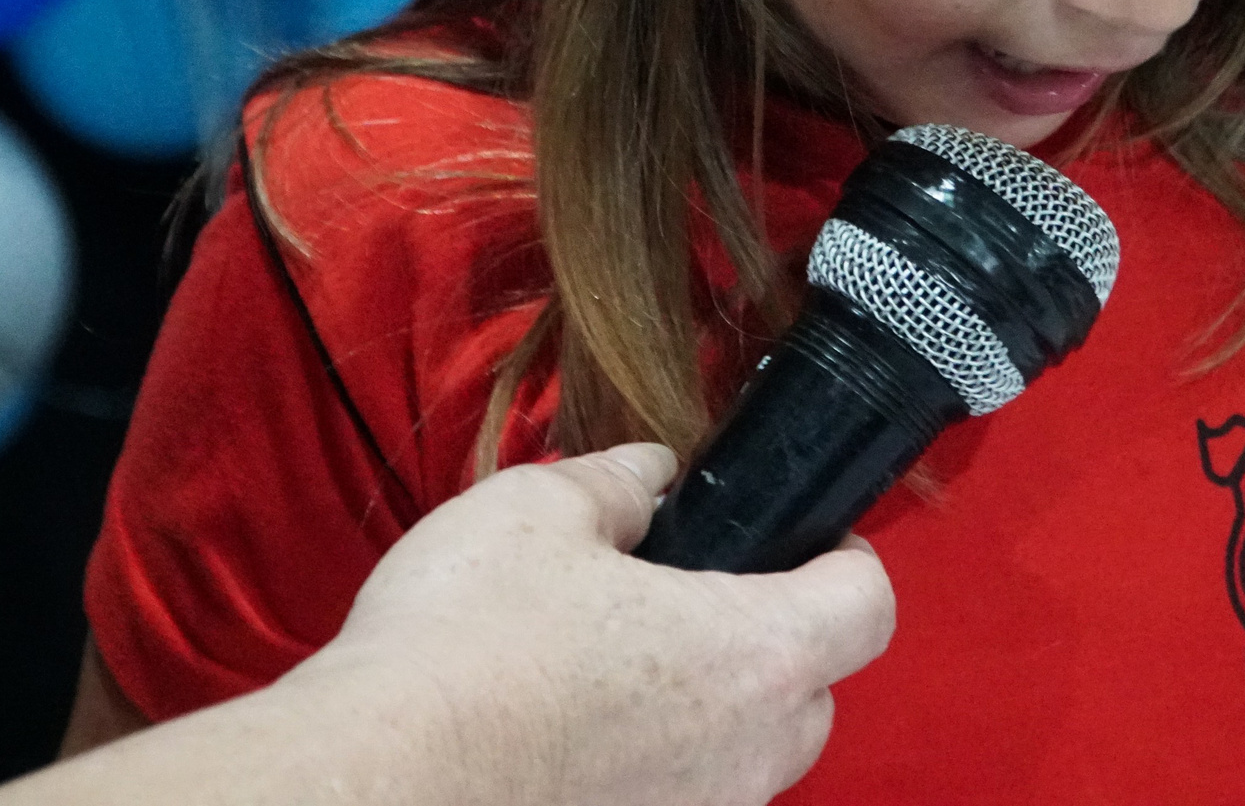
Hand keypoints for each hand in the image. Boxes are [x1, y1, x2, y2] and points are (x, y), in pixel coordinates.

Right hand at [298, 443, 894, 805]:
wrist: (376, 784)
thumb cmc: (467, 644)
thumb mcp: (535, 511)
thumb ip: (616, 483)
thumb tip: (650, 472)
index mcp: (755, 655)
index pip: (868, 607)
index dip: (846, 562)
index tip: (807, 541)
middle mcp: (748, 756)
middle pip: (810, 694)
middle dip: (768, 645)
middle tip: (687, 602)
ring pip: (740, 761)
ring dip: (700, 717)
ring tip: (609, 672)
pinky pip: (674, 803)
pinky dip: (644, 772)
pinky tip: (568, 737)